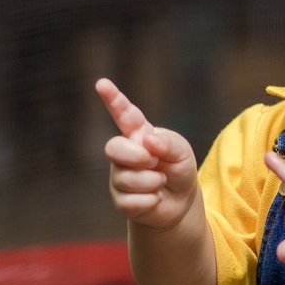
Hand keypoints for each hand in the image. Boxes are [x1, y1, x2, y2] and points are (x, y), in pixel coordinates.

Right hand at [97, 78, 197, 229]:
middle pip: (113, 148)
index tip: (102, 83)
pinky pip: (130, 201)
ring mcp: (119, 176)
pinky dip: (151, 201)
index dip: (113, 99)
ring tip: (161, 181)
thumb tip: (147, 141)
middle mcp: (124, 153)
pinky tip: (155, 197)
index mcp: (139, 133)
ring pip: (126, 179)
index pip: (124, 114)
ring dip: (152, 182)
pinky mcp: (120, 199)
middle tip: (154, 162)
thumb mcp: (182, 152)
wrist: (181, 200)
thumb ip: (168, 143)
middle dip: (135, 156)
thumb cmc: (179, 168)